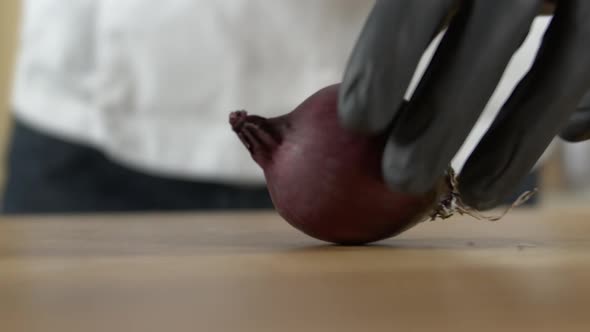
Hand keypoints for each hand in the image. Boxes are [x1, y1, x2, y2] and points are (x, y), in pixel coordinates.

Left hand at [338, 0, 589, 209]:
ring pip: (559, 68)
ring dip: (515, 140)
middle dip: (441, 115)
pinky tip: (563, 139)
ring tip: (476, 195)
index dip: (385, 58)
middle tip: (401, 178)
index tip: (357, 122)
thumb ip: (402, 25)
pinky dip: (578, 112)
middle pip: (486, 41)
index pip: (414, 3)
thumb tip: (357, 117)